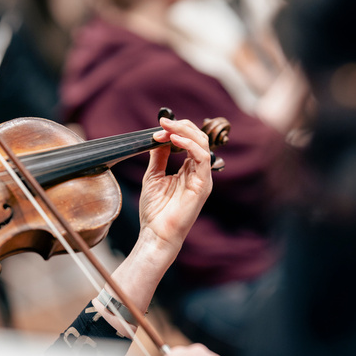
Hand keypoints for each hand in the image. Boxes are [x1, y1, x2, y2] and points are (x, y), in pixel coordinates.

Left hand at [93, 118, 211, 333]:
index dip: (175, 130)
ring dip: (184, 133)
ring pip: (202, 145)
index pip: (190, 141)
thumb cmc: (155, 211)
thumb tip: (159, 137)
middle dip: (181, 127)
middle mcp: (198, 172)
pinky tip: (175, 141)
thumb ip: (158, 156)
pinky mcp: (202, 185)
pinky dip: (189, 146)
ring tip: (168, 129)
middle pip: (199, 138)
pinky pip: (202, 159)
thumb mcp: (153, 176)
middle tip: (164, 122)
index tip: (158, 126)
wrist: (155, 234)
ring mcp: (202, 178)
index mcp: (189, 170)